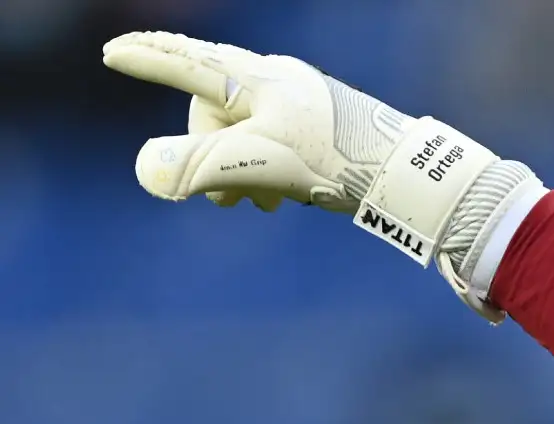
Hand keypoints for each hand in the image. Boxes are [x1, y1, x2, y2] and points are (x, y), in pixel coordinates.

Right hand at [103, 30, 412, 212]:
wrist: (404, 173)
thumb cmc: (332, 160)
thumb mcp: (257, 163)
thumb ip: (198, 165)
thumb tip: (148, 169)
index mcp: (254, 78)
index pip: (186, 61)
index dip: (147, 60)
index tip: (112, 53)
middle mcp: (275, 80)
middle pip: (212, 112)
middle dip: (207, 156)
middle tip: (225, 202)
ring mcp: (299, 101)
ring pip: (242, 134)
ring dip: (238, 172)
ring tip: (257, 205)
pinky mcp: (319, 125)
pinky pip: (271, 145)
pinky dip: (264, 172)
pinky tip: (281, 200)